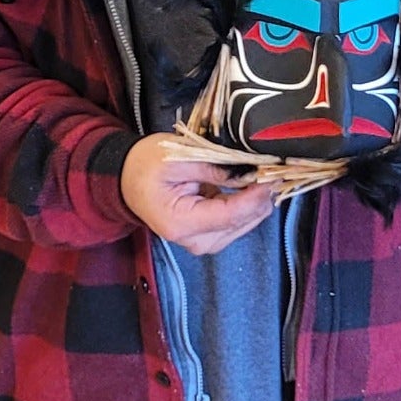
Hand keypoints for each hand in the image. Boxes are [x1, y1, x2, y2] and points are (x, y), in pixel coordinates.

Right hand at [121, 134, 275, 255]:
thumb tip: (250, 171)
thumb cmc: (146, 166)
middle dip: (260, 196)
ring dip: (256, 200)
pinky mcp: (209, 237)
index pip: (232, 215)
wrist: (127, 179)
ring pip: (245, 224)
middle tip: (271, 168)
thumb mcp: (180, 158)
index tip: (273, 174)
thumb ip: (216, 167)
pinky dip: (246, 203)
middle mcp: (195, 241)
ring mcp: (203, 242)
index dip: (257, 195)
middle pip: (242, 222)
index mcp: (182, 223)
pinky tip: (248, 184)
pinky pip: (237, 222)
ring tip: (261, 173)